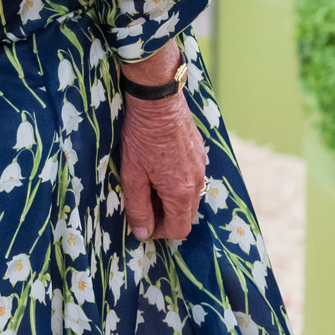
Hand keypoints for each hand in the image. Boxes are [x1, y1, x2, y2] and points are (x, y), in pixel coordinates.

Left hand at [120, 91, 205, 242]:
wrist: (158, 100)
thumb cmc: (141, 137)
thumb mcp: (133, 176)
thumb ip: (138, 208)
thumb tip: (142, 234)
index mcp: (181, 192)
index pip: (178, 229)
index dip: (158, 232)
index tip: (141, 225)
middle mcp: (198, 182)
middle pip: (186, 215)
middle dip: (165, 217)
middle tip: (142, 205)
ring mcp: (201, 166)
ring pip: (190, 197)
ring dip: (171, 200)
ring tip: (148, 185)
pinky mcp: (200, 153)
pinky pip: (193, 178)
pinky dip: (177, 183)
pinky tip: (158, 168)